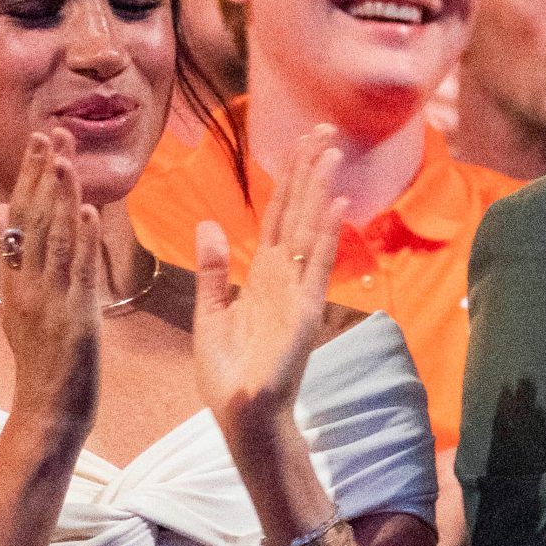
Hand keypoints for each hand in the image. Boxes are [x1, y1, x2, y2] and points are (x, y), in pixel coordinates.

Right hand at [0, 128, 103, 439]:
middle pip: (34, 220)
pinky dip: (83, 241)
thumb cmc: (43, 360)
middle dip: (43, 175)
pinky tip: (88, 212)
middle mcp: (27, 284)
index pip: (22, 217)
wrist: (47, 411)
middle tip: (52, 132)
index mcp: (17, 280)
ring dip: (62, 197)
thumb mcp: (22, 304)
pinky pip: (78, 273)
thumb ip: (16, 258)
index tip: (41, 139)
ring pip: (54, 240)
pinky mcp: (74, 318)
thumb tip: (4, 209)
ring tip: (66, 158)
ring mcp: (49, 300)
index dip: (32, 177)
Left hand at [193, 125, 346, 438]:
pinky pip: (316, 264)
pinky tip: (335, 202)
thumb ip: (212, 271)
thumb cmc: (227, 374)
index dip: (288, 181)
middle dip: (308, 171)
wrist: (241, 414)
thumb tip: (210, 225)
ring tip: (331, 151)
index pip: (277, 218)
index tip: (299, 145)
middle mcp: (284, 278)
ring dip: (320, 190)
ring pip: (309, 229)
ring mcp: (298, 292)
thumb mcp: (209, 314)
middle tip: (324, 130)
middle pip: (297, 213)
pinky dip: (326, 233)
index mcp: (260, 277)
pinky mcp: (305, 310)